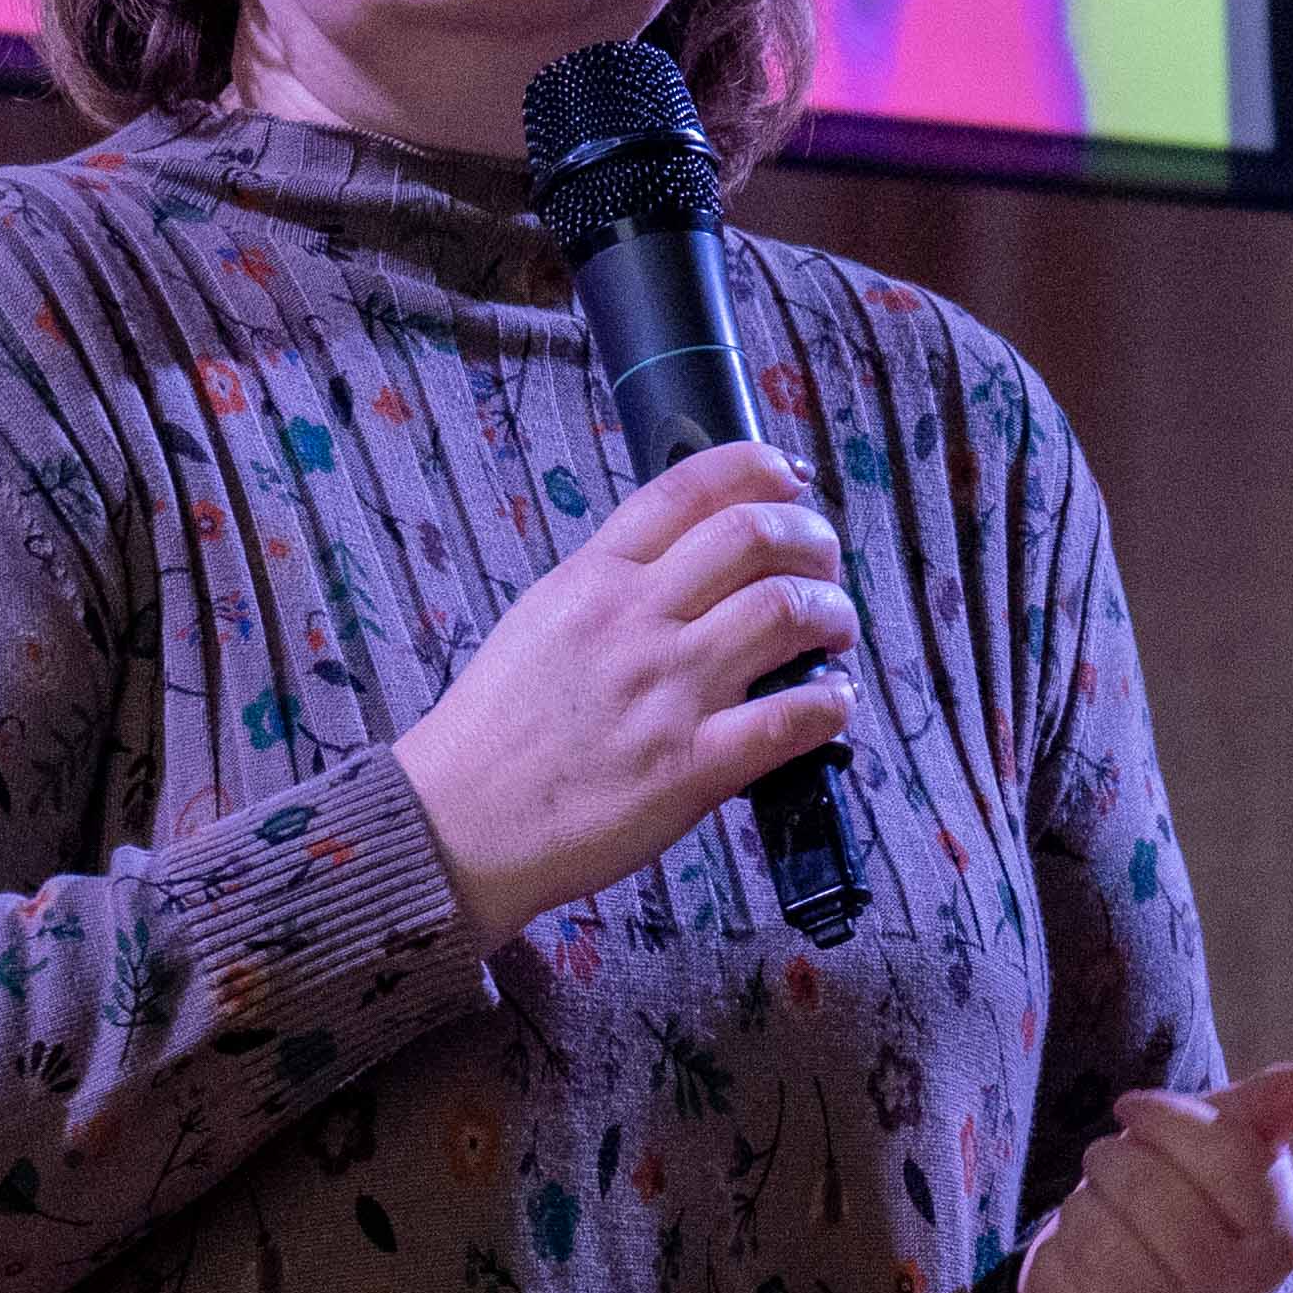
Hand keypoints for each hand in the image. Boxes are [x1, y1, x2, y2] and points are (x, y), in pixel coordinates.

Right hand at [391, 441, 861, 939]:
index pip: (689, 487)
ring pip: (787, 611)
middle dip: (814, 540)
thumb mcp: (540, 620)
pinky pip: (793, 717)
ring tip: (834, 632)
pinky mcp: (692, 766)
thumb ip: (610, 584)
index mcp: (594, 578)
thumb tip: (685, 562)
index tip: (791, 479)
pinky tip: (831, 703)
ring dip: (834, 614)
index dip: (758, 468)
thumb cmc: (495, 730)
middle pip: (756, 535)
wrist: (457, 825)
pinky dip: (831, 702)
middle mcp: (635, 620)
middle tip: (824, 566)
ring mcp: (667, 691)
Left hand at [1012, 1059, 1292, 1292]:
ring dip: (1083, 1209)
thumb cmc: (1178, 1198)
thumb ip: (1275, 1106)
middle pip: (1154, 1194)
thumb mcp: (1223, 1142)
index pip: (1229, 1155)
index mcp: (1282, 1235)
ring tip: (1097, 1211)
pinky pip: (1073, 1288)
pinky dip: (1062, 1259)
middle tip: (1108, 1163)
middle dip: (1114, 1161)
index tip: (1131, 1107)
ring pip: (1105, 1241)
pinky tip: (1081, 1264)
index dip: (1166, 1117)